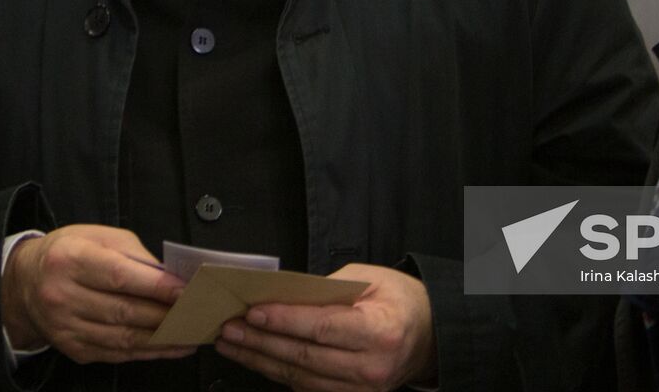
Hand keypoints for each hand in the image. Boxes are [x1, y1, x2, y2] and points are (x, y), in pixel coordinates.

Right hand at [0, 224, 196, 364]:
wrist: (25, 282)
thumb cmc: (68, 253)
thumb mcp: (100, 237)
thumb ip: (136, 256)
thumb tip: (170, 277)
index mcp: (70, 260)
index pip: (120, 277)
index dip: (156, 287)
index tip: (186, 291)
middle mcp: (62, 296)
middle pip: (124, 311)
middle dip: (167, 315)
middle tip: (199, 314)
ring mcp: (66, 327)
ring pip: (123, 338)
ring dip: (163, 339)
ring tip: (192, 333)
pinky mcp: (72, 348)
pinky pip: (116, 354)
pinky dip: (147, 352)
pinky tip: (170, 346)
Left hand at [214, 264, 437, 391]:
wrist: (428, 335)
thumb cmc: (400, 300)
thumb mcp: (371, 278)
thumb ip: (329, 288)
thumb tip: (284, 294)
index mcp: (381, 331)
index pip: (323, 328)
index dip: (285, 321)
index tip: (254, 312)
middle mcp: (371, 367)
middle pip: (305, 357)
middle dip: (261, 342)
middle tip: (230, 327)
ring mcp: (362, 389)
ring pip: (300, 377)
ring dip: (261, 361)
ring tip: (233, 343)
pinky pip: (307, 388)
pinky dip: (279, 373)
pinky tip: (257, 359)